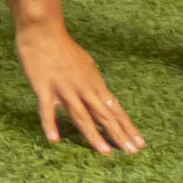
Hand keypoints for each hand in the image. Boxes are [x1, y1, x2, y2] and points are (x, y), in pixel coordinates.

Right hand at [13, 6, 144, 153]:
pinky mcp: (44, 87)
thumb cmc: (62, 47)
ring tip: (105, 152)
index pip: (114, 109)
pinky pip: (47, 109)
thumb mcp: (85, 64)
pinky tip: (54, 139)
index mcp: (94, 83)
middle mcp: (83, 88)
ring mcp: (64, 88)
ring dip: (93, 134)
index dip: (127, 126)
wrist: (43, 30)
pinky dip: (50, 124)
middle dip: (119, 134)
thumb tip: (102, 96)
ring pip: (81, 115)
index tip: (139, 142)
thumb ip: (92, 82)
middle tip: (132, 152)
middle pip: (104, 115)